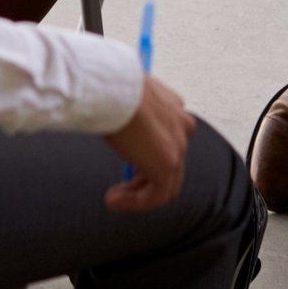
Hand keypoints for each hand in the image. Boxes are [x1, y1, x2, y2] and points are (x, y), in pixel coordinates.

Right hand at [103, 75, 195, 212]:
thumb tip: (107, 114)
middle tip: (121, 187)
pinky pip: (155, 195)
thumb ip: (127, 109)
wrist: (114, 88)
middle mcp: (180, 124)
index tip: (127, 163)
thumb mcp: (123, 95)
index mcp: (172, 105)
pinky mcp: (167, 164)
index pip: (169, 135)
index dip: (148, 154)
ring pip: (164, 183)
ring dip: (137, 195)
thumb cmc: (111, 85)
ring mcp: (177, 146)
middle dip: (144, 179)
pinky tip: (113, 200)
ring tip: (113, 198)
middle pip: (169, 162)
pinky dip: (135, 202)